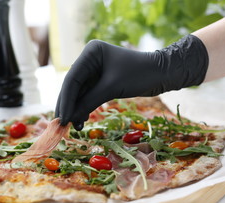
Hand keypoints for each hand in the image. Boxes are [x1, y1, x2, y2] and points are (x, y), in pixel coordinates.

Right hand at [55, 34, 207, 129]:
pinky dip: (85, 107)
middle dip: (69, 106)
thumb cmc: (139, 74)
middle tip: (62, 126)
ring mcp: (95, 70)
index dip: (66, 100)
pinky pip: (88, 95)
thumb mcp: (112, 87)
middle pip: (73, 86)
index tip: (62, 119)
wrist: (163, 74)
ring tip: (75, 127)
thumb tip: (70, 118)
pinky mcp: (101, 80)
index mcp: (90, 53)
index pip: (72, 79)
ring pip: (80, 93)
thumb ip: (89, 101)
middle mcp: (89, 59)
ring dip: (77, 109)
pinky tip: (82, 120)